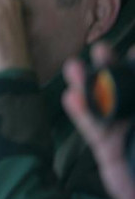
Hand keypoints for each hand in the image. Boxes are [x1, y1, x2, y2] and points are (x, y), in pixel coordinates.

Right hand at [62, 44, 134, 198]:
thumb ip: (133, 101)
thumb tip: (120, 71)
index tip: (131, 51)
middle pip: (124, 89)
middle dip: (111, 69)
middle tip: (100, 50)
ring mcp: (124, 132)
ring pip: (105, 105)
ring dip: (87, 86)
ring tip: (72, 67)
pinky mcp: (108, 148)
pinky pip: (93, 128)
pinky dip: (82, 113)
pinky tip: (70, 98)